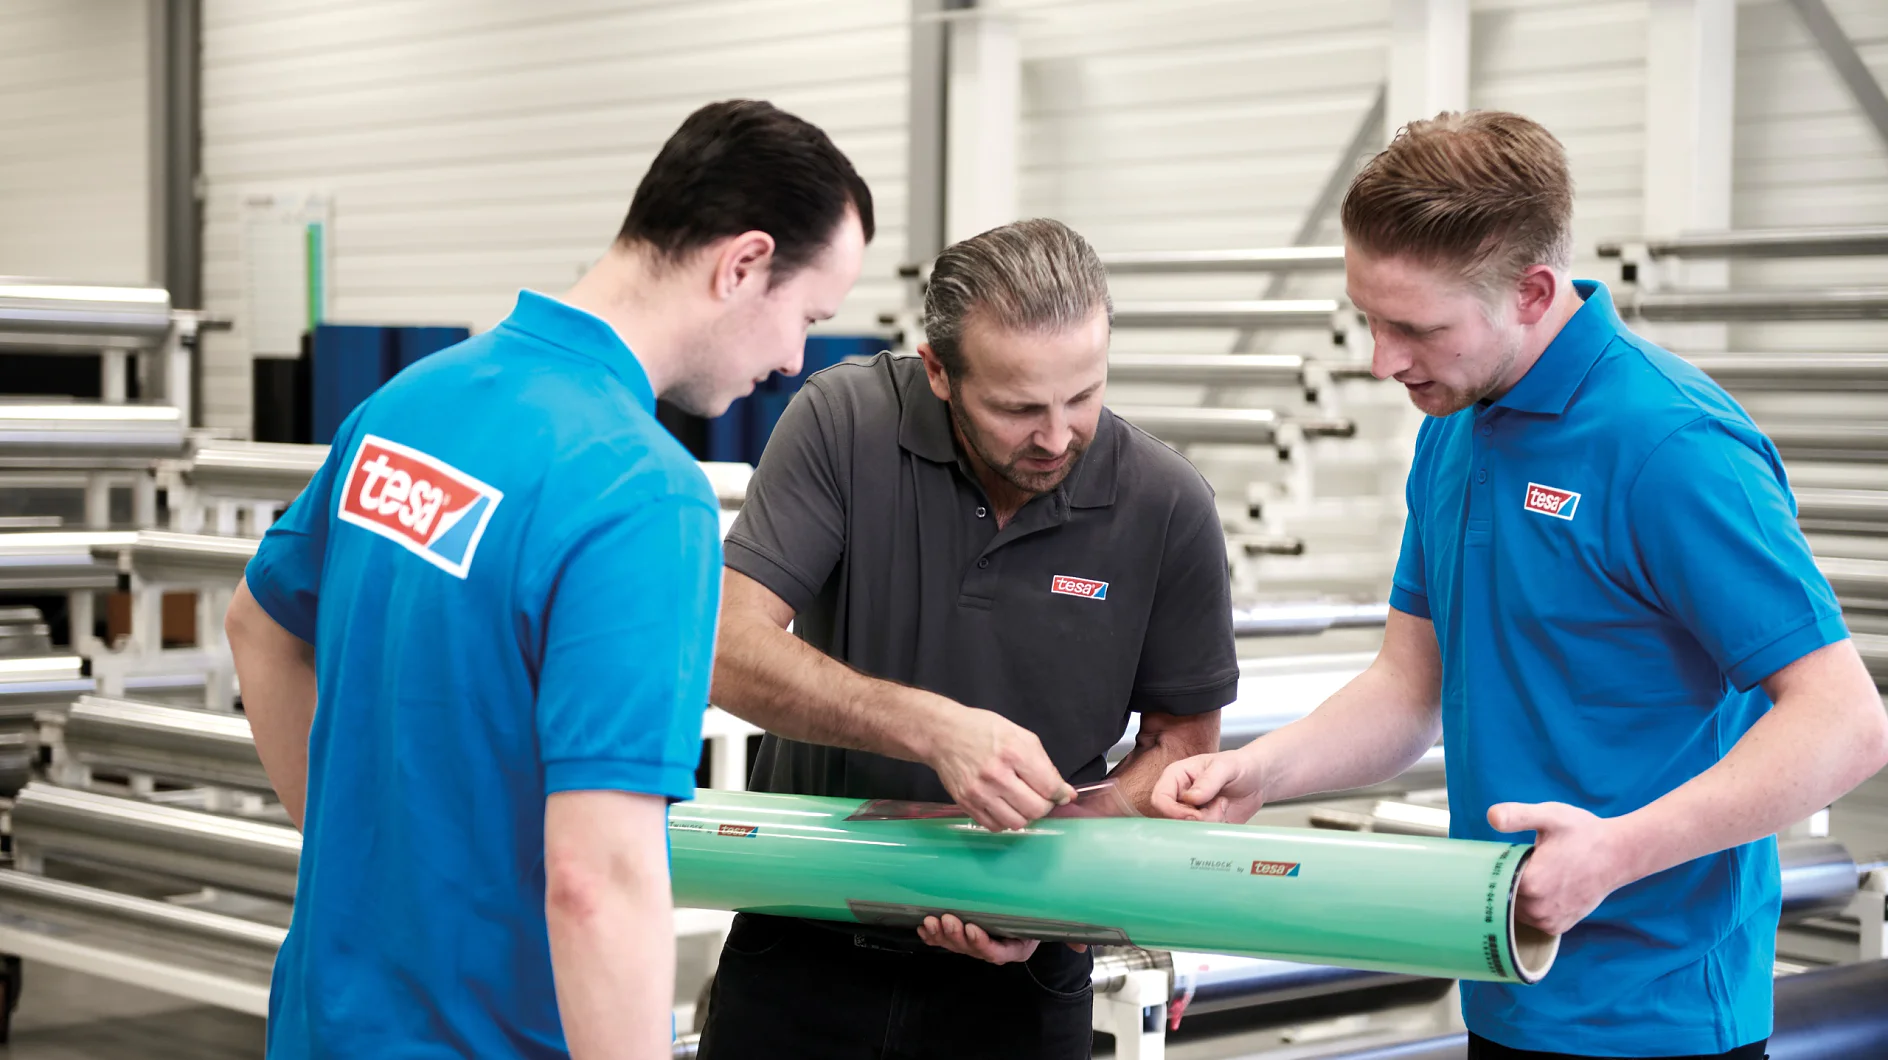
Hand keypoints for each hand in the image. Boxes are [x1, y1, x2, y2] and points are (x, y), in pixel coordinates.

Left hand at [916, 914, 1086, 964]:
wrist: (1031, 903)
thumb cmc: (1042, 912)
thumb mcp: (1058, 923)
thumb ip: (1071, 936)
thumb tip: (1080, 945)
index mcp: (1016, 949)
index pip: (997, 953)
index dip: (982, 944)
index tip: (972, 929)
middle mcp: (995, 948)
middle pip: (972, 949)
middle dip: (957, 937)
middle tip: (948, 919)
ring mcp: (978, 940)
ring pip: (956, 944)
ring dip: (942, 934)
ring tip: (933, 920)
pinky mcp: (964, 931)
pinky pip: (946, 938)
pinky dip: (933, 934)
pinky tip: (924, 927)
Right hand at [923, 703, 1072, 830]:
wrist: (943, 734)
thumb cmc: (984, 730)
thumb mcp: (1020, 736)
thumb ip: (1045, 765)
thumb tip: (1065, 794)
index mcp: (1014, 752)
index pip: (1049, 787)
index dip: (1060, 794)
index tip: (1060, 794)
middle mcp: (996, 775)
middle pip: (1035, 809)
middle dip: (1044, 806)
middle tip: (1039, 797)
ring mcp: (979, 792)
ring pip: (1017, 823)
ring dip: (1025, 816)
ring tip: (1021, 802)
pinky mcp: (966, 804)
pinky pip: (995, 826)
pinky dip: (1005, 820)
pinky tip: (1004, 806)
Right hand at [1150, 751, 1264, 821]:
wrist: (1258, 780)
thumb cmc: (1240, 766)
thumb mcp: (1226, 766)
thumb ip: (1209, 780)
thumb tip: (1191, 798)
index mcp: (1176, 777)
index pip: (1159, 799)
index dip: (1173, 811)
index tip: (1194, 814)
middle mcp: (1179, 796)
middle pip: (1172, 820)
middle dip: (1196, 820)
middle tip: (1218, 806)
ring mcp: (1190, 813)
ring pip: (1187, 831)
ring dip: (1209, 824)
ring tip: (1222, 806)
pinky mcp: (1203, 826)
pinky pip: (1201, 838)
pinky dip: (1215, 832)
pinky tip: (1224, 815)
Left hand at [1488, 801, 1632, 936]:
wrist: (1618, 854)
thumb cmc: (1583, 833)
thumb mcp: (1550, 816)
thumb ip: (1518, 815)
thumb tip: (1491, 816)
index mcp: (1530, 883)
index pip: (1491, 882)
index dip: (1491, 869)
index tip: (1496, 858)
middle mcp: (1538, 908)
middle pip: (1501, 897)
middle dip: (1503, 882)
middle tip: (1515, 863)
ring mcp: (1549, 920)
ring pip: (1514, 911)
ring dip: (1516, 896)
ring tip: (1530, 874)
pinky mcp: (1559, 926)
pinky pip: (1531, 921)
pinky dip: (1529, 907)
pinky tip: (1538, 889)